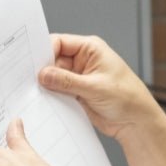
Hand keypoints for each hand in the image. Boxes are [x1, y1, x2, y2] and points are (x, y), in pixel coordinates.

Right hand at [39, 34, 159, 140]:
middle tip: (29, 79)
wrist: (136, 122)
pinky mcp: (76, 93)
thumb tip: (44, 74)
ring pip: (54, 76)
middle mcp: (83, 60)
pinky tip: (45, 101)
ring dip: (47, 85)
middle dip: (43, 69)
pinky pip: (57, 91)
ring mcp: (78, 77)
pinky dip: (51, 96)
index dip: (45, 51)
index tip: (33, 64)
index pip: (59, 42)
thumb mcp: (95, 87)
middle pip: (53, 59)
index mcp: (90, 48)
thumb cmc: (128, 98)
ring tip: (37, 92)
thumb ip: (66, 81)